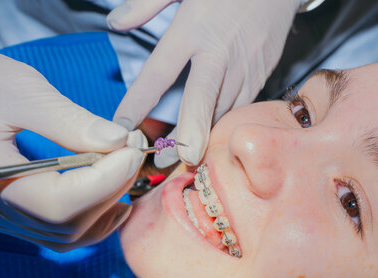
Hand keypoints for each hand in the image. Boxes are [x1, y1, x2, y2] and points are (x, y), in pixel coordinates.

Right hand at [0, 32, 144, 250]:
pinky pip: (54, 233)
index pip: (57, 202)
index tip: (132, 149)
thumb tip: (120, 143)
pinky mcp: (2, 213)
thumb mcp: (22, 89)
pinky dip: (89, 219)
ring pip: (62, 238)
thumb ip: (71, 121)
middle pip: (64, 225)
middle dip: (110, 190)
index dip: (105, 181)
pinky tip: (110, 197)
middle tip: (133, 152)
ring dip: (104, 209)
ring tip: (125, 172)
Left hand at [108, 0, 299, 166]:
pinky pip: (243, 105)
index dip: (139, 102)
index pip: (159, 72)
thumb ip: (145, 3)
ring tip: (185, 159)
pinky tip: (214, 135)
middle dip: (187, 136)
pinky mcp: (264, 72)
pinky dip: (227, 122)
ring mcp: (246, 65)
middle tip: (171, 162)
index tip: (123, 126)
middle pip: (201, 101)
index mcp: (193, 29)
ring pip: (224, 111)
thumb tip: (114, 22)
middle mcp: (219, 53)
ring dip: (205, 137)